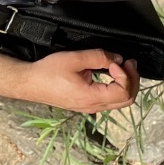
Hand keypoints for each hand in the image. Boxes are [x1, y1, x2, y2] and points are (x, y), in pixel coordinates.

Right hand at [12, 49, 139, 113]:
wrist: (30, 83)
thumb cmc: (48, 72)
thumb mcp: (74, 59)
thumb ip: (98, 57)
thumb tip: (117, 58)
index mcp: (91, 98)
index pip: (123, 91)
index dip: (125, 74)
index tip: (115, 61)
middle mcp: (94, 107)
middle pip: (127, 100)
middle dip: (133, 79)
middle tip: (129, 62)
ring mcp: (91, 108)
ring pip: (121, 101)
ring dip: (126, 83)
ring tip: (123, 66)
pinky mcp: (87, 104)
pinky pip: (110, 100)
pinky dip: (118, 87)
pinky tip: (112, 74)